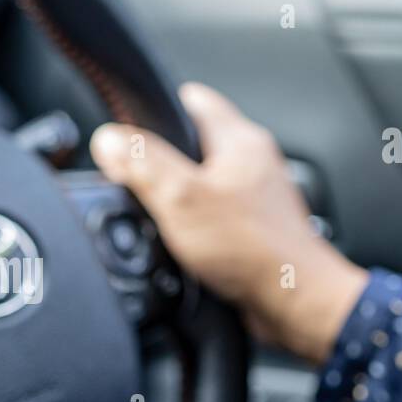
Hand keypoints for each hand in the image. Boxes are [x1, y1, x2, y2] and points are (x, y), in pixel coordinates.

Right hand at [90, 82, 367, 364]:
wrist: (292, 301)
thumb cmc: (253, 249)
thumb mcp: (180, 198)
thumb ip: (142, 163)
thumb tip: (109, 139)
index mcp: (239, 139)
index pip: (190, 100)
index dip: (154, 110)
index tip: (128, 129)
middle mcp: (251, 162)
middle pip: (192, 145)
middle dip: (160, 162)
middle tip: (138, 183)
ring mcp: (253, 197)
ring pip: (200, 184)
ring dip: (176, 200)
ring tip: (159, 218)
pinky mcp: (252, 230)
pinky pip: (211, 218)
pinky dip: (191, 229)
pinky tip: (180, 246)